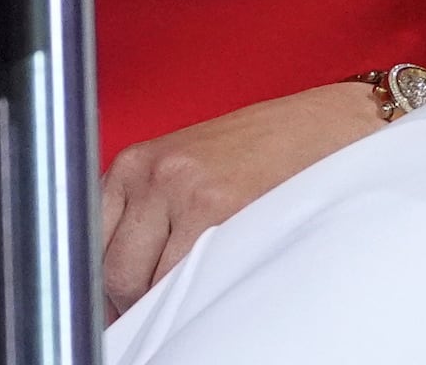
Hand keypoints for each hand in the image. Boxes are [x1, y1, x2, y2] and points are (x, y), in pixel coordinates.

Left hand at [97, 79, 387, 315]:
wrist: (337, 125)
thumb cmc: (270, 150)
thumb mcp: (190, 167)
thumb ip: (148, 212)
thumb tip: (114, 285)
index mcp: (137, 161)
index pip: (88, 242)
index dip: (103, 283)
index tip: (116, 301)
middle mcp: (155, 174)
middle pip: (113, 270)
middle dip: (133, 298)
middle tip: (162, 300)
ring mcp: (188, 192)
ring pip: (145, 283)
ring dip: (165, 298)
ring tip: (199, 284)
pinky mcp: (222, 212)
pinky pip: (187, 279)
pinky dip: (196, 291)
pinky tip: (220, 275)